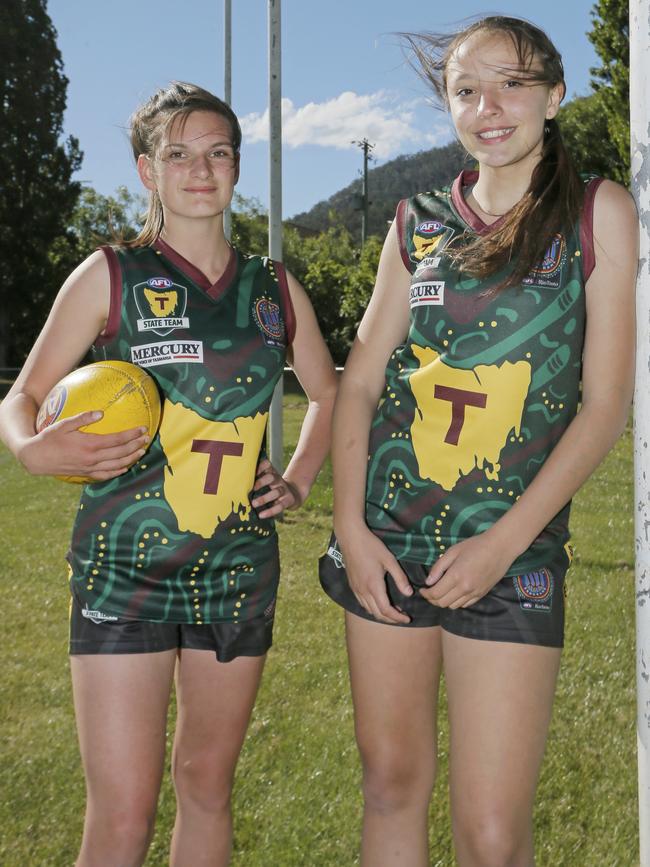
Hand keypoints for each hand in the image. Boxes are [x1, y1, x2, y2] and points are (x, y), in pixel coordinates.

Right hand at [19, 411, 149, 480]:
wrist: (36, 458)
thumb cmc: (49, 438)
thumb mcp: (64, 424)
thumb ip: (84, 418)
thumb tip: (101, 413)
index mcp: (90, 444)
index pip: (118, 439)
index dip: (132, 434)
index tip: (143, 429)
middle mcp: (93, 458)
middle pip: (121, 452)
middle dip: (136, 445)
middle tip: (147, 439)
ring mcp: (90, 468)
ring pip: (117, 465)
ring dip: (131, 458)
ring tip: (142, 452)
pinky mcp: (86, 474)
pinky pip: (106, 475)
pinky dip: (118, 471)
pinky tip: (125, 467)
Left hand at [251, 458, 300, 518]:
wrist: (291, 494)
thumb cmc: (271, 487)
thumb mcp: (265, 480)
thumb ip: (253, 479)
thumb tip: (235, 482)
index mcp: (271, 472)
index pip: (267, 465)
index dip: (260, 467)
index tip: (251, 472)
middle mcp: (278, 479)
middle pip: (272, 477)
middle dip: (262, 482)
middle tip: (252, 489)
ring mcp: (284, 490)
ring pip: (276, 492)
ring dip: (264, 498)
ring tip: (254, 504)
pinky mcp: (288, 501)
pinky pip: (280, 506)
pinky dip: (270, 511)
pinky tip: (261, 515)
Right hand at [336, 524, 412, 623]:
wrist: (351, 538)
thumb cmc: (371, 546)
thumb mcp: (389, 560)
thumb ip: (400, 578)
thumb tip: (409, 594)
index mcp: (374, 586)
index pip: (386, 610)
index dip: (397, 618)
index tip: (407, 618)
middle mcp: (363, 591)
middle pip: (377, 614)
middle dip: (391, 619)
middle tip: (403, 617)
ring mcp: (356, 589)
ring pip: (369, 610)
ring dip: (381, 614)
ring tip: (394, 611)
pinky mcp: (352, 586)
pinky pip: (362, 603)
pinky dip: (372, 608)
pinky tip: (379, 603)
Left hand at [420, 530, 512, 608]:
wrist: (500, 548)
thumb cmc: (475, 545)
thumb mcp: (453, 551)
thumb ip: (438, 567)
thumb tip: (429, 582)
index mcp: (456, 576)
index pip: (435, 594)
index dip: (426, 594)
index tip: (422, 589)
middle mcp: (465, 588)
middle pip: (442, 603)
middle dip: (432, 599)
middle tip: (429, 591)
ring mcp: (475, 593)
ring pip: (453, 606)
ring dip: (444, 602)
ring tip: (441, 592)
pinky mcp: (482, 594)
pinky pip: (465, 605)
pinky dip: (456, 602)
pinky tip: (454, 593)